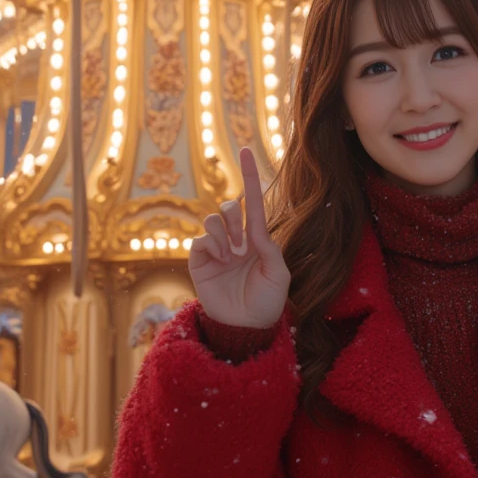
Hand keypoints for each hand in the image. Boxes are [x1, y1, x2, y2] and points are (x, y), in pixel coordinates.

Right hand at [188, 147, 290, 329]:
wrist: (245, 327)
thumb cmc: (267, 302)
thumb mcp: (279, 274)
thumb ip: (270, 248)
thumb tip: (252, 228)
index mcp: (258, 238)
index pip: (253, 201)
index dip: (250, 174)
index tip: (246, 150)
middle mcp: (236, 239)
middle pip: (231, 206)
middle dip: (235, 219)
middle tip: (242, 247)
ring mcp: (216, 249)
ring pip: (213, 219)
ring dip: (224, 234)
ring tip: (232, 256)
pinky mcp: (199, 260)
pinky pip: (200, 239)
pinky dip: (211, 246)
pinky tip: (220, 261)